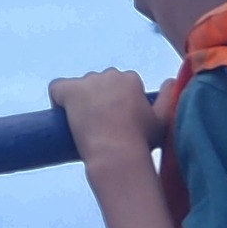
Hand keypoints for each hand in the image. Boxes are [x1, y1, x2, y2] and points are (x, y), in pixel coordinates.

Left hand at [48, 69, 173, 163]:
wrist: (116, 152)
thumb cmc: (141, 140)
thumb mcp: (162, 119)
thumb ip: (168, 97)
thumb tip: (170, 80)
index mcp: (131, 79)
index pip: (119, 83)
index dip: (117, 102)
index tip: (117, 120)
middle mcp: (110, 75)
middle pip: (99, 84)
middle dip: (98, 100)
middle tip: (100, 125)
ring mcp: (88, 82)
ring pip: (79, 87)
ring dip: (80, 102)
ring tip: (83, 126)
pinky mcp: (68, 90)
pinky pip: (56, 88)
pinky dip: (57, 100)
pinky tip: (62, 116)